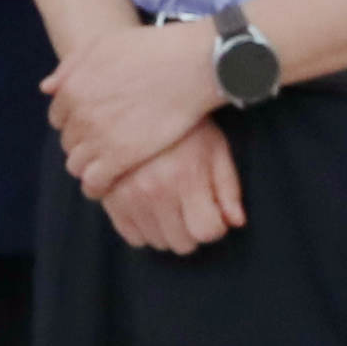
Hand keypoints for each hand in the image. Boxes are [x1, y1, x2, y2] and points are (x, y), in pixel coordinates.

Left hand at [47, 17, 227, 190]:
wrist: (188, 65)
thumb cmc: (151, 50)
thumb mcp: (103, 44)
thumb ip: (71, 66)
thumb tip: (47, 89)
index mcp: (72, 88)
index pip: (59, 117)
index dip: (75, 121)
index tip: (92, 124)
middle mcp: (79, 114)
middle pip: (68, 141)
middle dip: (82, 143)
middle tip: (103, 145)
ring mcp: (97, 138)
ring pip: (77, 165)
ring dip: (87, 166)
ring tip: (106, 166)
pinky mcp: (119, 158)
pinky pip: (94, 182)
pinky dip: (96, 187)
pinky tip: (107, 186)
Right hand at [101, 125, 244, 254]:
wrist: (137, 102)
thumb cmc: (184, 125)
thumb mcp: (215, 147)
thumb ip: (229, 187)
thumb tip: (236, 222)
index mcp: (186, 177)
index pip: (207, 232)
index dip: (216, 225)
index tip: (212, 210)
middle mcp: (155, 191)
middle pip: (183, 243)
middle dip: (194, 229)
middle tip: (192, 207)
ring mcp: (129, 197)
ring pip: (158, 242)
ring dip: (169, 230)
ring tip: (171, 204)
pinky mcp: (110, 199)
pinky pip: (132, 237)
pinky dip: (145, 229)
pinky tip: (152, 208)